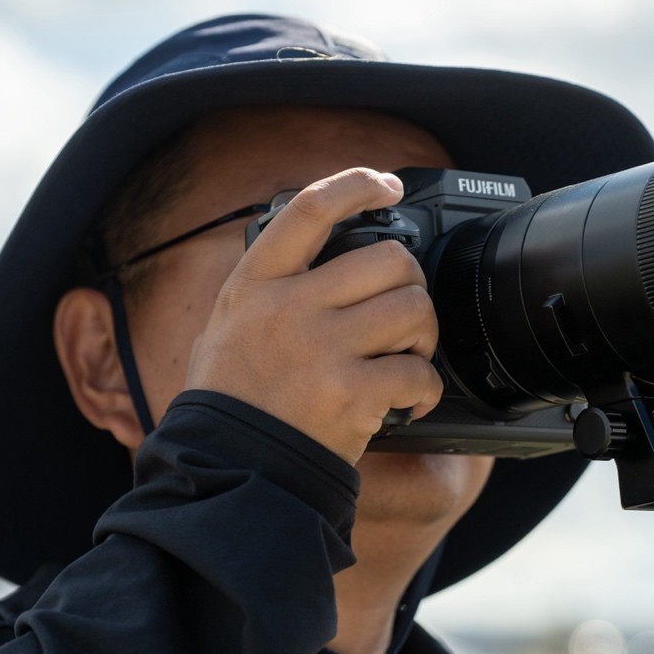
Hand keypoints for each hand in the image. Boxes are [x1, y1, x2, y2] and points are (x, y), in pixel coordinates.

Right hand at [186, 169, 442, 463]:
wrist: (231, 469)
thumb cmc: (233, 400)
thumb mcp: (227, 325)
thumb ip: (270, 287)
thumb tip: (316, 246)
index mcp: (256, 283)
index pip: (311, 208)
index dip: (357, 184)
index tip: (387, 185)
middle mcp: (288, 308)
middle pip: (389, 259)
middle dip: (411, 285)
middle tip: (402, 317)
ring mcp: (321, 350)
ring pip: (413, 309)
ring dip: (423, 336)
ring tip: (406, 358)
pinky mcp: (351, 393)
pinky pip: (419, 372)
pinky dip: (426, 389)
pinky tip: (410, 402)